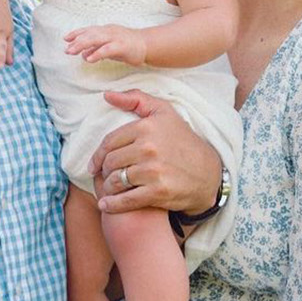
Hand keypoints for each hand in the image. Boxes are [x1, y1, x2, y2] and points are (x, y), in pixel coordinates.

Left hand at [64, 23, 146, 65]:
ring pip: (96, 38)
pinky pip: (107, 49)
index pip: (88, 30)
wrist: (147, 45)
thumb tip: (83, 54)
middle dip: (76, 41)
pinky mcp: (122, 45)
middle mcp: (108, 31)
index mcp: (105, 30)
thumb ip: (96, 49)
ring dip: (82, 45)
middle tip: (66, 50)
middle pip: (89, 34)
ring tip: (72, 52)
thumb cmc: (127, 46)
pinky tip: (89, 58)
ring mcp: (115, 37)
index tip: (65, 39)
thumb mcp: (109, 47)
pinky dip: (97, 53)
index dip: (76, 33)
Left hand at [88, 89, 221, 214]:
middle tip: (105, 177)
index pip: (109, 142)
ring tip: (108, 190)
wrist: (208, 173)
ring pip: (115, 181)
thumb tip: (107, 95)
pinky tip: (106, 204)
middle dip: (104, 172)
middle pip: (110, 162)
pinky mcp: (158, 191)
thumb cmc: (182, 140)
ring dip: (108, 188)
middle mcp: (148, 147)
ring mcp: (153, 170)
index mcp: (146, 127)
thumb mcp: (164, 112)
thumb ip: (136, 99)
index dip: (98, 155)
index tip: (94, 165)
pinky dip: (112, 204)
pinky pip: (126, 200)